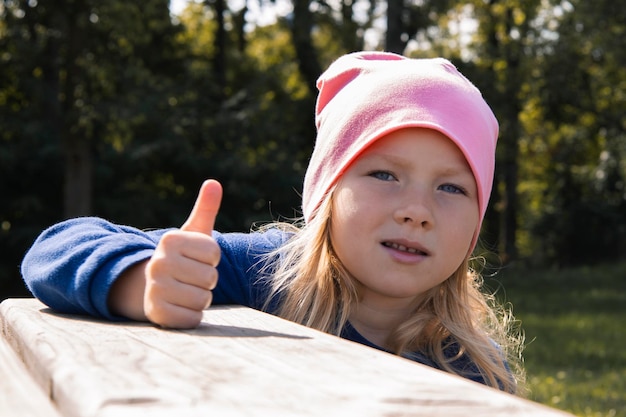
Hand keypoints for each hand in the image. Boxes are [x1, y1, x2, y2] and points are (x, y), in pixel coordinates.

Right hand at [143, 179, 222, 327]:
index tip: (196, 258)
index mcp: (170, 240)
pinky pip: (193, 319)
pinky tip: (179, 307)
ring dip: (200, 299)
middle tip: (189, 277)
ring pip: (203, 299)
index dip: (211, 258)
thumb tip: (214, 182)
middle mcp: (157, 263)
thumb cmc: (182, 257)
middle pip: (210, 277)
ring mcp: (154, 289)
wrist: (151, 286)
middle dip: (206, 280)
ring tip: (184, 291)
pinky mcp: (156, 314)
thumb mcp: (193, 232)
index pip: (214, 253)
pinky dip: (192, 316)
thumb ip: (205, 208)